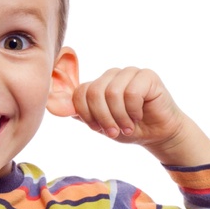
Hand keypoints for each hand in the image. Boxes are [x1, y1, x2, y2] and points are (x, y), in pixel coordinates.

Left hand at [71, 67, 209, 165]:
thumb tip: (51, 104)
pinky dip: (133, 110)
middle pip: (94, 92)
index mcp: (98, 84)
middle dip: (103, 117)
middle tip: (115, 131)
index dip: (87, 115)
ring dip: (120, 116)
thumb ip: (79, 113)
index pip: (79, 93)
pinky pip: (132, 92)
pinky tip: (140, 115)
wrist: (158, 135)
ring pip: (112, 92)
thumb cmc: (129, 128)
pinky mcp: (147, 76)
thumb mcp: (100, 124)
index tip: (99, 129)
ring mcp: (130, 73)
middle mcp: (112, 75)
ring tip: (128, 126)